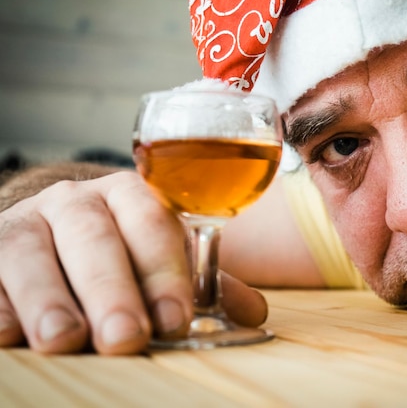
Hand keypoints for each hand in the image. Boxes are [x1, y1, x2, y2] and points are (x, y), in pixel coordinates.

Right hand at [0, 171, 267, 353]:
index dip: (164, 269)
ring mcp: (25, 223)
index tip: (176, 316)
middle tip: (127, 337)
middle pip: (94, 239)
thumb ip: (202, 283)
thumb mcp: (159, 259)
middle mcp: (76, 202)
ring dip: (49, 299)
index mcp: (129, 196)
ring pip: (31, 253)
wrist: (50, 232)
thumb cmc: (117, 252)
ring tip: (65, 340)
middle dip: (111, 290)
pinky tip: (8, 334)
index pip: (152, 223)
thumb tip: (254, 313)